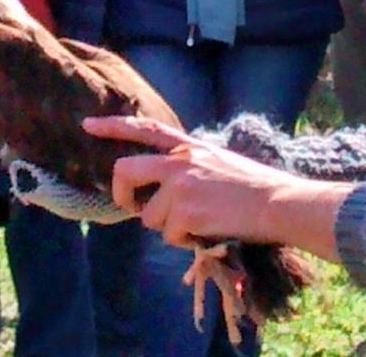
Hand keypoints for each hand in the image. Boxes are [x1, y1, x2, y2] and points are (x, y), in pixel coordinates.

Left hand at [81, 115, 348, 262]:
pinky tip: (209, 231)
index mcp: (189, 146)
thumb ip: (188, 167)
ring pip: (150, 216)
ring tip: (200, 222)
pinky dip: (186, 241)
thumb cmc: (254, 186)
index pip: (146, 128)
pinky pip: (170, 236)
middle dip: (121, 194)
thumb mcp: (217, 161)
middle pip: (125, 170)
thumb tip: (162, 191)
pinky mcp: (186, 212)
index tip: (88, 124)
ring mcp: (181, 185)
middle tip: (134, 208)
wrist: (278, 201)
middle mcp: (180, 161)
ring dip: (169, 227)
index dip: (114, 126)